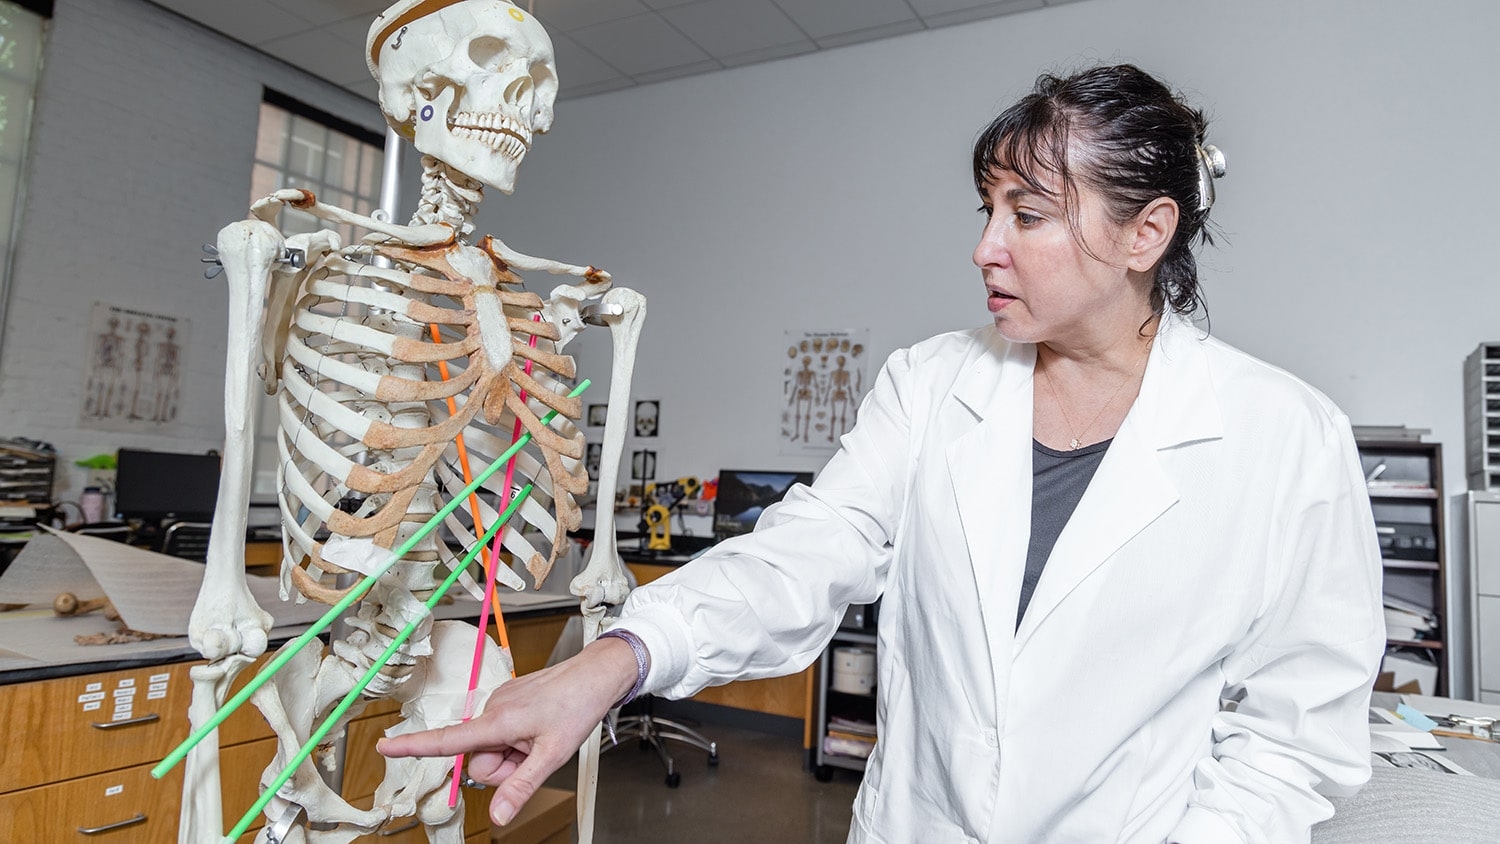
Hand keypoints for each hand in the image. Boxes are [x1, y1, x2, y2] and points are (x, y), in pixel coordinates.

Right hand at [378, 637, 638, 824]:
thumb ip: (520, 786)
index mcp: (497, 722)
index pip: (446, 740)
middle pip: (478, 757)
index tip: (382, 747)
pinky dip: (518, 739)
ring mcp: (501, 704)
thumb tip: (497, 815)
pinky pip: (503, 732)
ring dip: (512, 753)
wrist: (596, 674)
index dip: (412, 746)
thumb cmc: (576, 707)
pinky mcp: (509, 701)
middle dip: (502, 766)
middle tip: (532, 755)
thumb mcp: (551, 755)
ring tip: (539, 740)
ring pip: (492, 747)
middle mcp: (492, 709)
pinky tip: (539, 729)